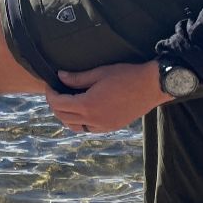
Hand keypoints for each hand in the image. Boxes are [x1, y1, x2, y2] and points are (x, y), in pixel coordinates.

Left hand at [46, 61, 169, 134]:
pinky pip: (88, 129)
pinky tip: (83, 111)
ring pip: (74, 127)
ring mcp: (102, 126)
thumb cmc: (127, 76)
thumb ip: (77, 78)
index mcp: (88, 105)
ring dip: (66, 116)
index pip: (59, 104)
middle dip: (55, 105)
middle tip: (56, 92)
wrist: (151, 87)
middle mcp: (93, 119)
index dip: (51, 94)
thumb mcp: (100, 73)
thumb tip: (60, 76)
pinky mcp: (111, 128)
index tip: (51, 85)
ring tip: (67, 102)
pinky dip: (80, 122)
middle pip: (63, 117)